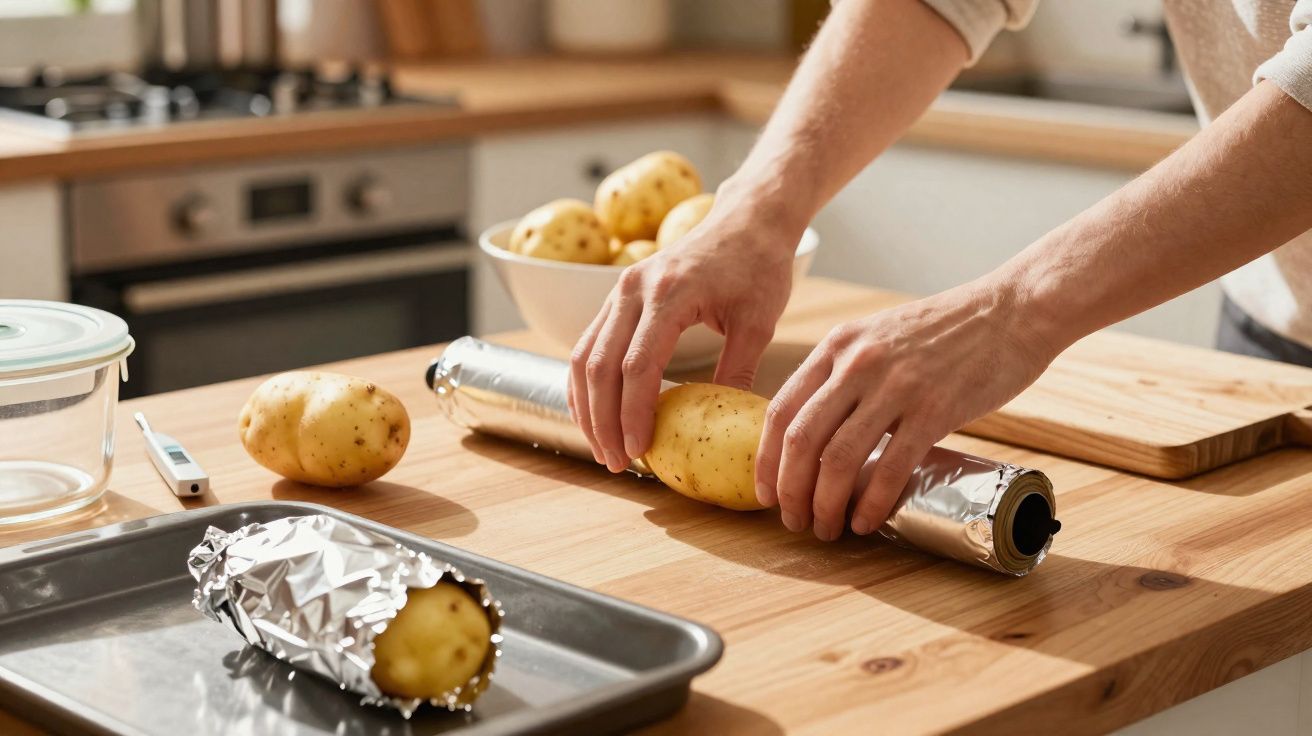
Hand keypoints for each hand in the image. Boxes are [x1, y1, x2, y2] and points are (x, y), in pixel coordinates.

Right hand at [569, 192, 802, 472]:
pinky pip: (587, 343)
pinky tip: (594, 414)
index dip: (633, 413)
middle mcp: (634, 288)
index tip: (638, 451)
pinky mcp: (617, 295)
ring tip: (602, 448)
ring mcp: (619, 289)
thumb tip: (723, 429)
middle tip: (615, 462)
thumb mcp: (759, 321)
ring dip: (587, 407)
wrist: (746, 218)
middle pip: (598, 365)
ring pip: (582, 355)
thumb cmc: (758, 265)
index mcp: (670, 293)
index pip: (638, 365)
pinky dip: (584, 383)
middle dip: (602, 420)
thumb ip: (737, 372)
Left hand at [754, 280, 1062, 540]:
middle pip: (801, 440)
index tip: (765, 493)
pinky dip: (871, 503)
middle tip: (794, 521)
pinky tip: (866, 522)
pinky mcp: (935, 408)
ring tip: (828, 530)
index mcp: (838, 345)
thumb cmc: (947, 330)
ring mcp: (896, 385)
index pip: (780, 410)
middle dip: (790, 491)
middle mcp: (857, 363)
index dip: (765, 460)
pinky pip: (891, 466)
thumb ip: (846, 373)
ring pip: (838, 458)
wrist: (1013, 308)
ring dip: (824, 504)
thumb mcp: (879, 336)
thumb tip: (819, 430)